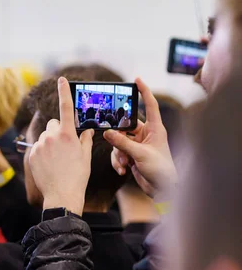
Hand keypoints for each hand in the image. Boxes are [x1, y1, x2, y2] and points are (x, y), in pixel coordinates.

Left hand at [28, 77, 94, 215]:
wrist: (62, 194)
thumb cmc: (77, 176)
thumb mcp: (85, 156)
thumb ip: (85, 139)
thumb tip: (86, 130)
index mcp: (67, 135)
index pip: (66, 108)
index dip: (64, 92)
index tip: (61, 79)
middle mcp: (51, 136)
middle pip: (53, 124)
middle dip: (58, 130)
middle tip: (65, 146)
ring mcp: (40, 145)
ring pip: (45, 136)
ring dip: (50, 142)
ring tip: (57, 160)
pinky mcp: (31, 154)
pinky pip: (37, 147)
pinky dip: (42, 153)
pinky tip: (49, 165)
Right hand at [103, 78, 176, 200]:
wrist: (163, 190)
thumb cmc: (161, 170)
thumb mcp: (140, 154)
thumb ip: (122, 143)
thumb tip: (107, 133)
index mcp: (155, 129)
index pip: (150, 105)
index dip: (144, 91)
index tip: (136, 80)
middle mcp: (146, 135)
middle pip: (125, 126)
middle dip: (117, 136)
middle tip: (112, 139)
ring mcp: (138, 145)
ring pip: (118, 141)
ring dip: (118, 153)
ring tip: (124, 163)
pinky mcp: (132, 155)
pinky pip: (118, 152)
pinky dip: (118, 161)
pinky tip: (122, 170)